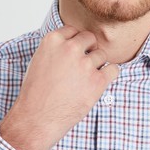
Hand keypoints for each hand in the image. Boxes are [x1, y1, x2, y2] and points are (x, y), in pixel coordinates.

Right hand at [0, 26, 118, 149]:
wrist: (37, 119)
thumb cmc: (35, 93)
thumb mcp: (39, 60)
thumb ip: (56, 48)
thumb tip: (74, 42)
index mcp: (53, 40)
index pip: (74, 30)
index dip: (75, 43)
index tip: (73, 55)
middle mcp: (70, 48)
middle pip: (90, 39)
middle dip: (88, 50)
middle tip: (81, 67)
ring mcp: (85, 65)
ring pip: (102, 55)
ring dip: (96, 65)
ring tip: (83, 81)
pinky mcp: (97, 81)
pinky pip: (114, 70)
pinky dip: (109, 76)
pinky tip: (97, 84)